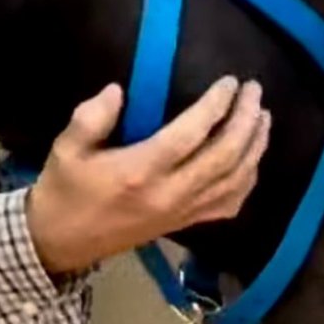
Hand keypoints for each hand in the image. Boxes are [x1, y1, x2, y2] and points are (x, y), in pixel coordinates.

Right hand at [25, 76, 269, 275]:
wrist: (61, 241)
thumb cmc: (64, 189)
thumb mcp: (65, 148)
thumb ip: (91, 117)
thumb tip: (119, 91)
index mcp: (140, 172)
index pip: (190, 135)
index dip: (215, 106)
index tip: (229, 81)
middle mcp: (169, 194)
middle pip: (224, 157)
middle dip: (245, 121)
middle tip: (254, 91)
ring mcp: (181, 213)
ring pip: (234, 181)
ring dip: (254, 147)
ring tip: (262, 117)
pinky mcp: (184, 225)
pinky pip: (228, 205)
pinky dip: (248, 181)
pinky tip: (253, 160)